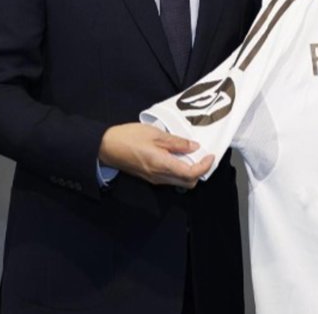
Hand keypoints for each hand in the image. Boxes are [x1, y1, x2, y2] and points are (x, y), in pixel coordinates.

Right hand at [98, 123, 214, 187]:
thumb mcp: (155, 134)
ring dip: (190, 172)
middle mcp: (159, 176)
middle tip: (203, 156)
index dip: (204, 167)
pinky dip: (180, 171)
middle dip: (200, 172)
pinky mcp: (150, 177)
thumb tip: (194, 147)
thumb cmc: (128, 137)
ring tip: (192, 154)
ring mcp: (154, 179)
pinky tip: (179, 156)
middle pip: (188, 183)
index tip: (210, 156)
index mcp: (162, 164)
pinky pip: (170, 179)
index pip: (190, 174)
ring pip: (179, 182)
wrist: (106, 147)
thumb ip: (176, 142)